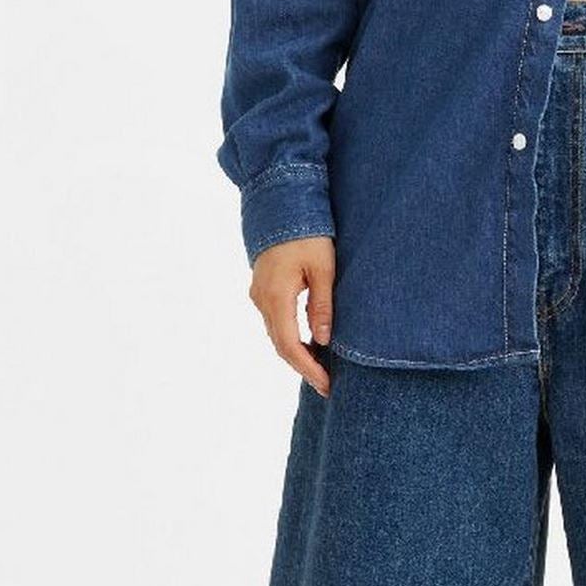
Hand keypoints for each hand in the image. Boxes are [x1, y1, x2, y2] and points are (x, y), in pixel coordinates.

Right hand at [249, 235, 335, 396]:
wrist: (281, 201)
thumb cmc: (307, 232)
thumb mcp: (323, 267)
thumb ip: (322, 304)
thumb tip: (322, 341)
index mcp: (276, 296)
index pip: (289, 345)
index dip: (307, 368)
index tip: (326, 384)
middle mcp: (262, 299)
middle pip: (280, 344)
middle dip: (303, 366)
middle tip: (326, 384)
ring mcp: (259, 293)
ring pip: (276, 333)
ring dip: (296, 352)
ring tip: (321, 367)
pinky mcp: (262, 287)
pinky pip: (275, 320)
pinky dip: (290, 336)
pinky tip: (308, 341)